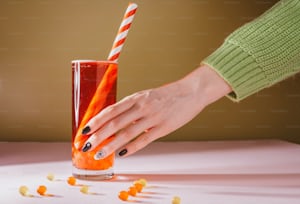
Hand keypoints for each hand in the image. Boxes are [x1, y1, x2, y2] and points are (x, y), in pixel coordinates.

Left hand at [79, 64, 230, 158]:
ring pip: (126, 133)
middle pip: (115, 123)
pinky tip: (122, 154)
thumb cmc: (167, 95)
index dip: (96, 121)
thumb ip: (132, 107)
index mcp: (136, 98)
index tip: (84, 130)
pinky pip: (144, 139)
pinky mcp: (163, 127)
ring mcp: (152, 117)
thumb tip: (117, 121)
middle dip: (97, 136)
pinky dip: (132, 148)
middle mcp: (141, 106)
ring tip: (98, 154)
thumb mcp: (147, 96)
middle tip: (85, 146)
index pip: (111, 110)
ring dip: (110, 145)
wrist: (191, 92)